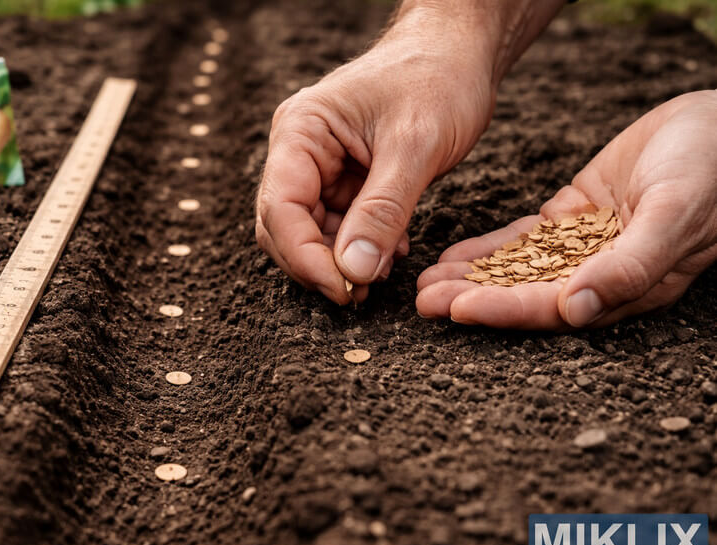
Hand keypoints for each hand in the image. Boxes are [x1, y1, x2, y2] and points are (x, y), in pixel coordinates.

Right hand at [255, 5, 502, 303]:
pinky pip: (340, 227)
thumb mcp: (415, 145)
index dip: (304, 257)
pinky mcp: (345, 181)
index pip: (280, 207)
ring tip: (382, 274)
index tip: (343, 289)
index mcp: (301, 131)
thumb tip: (353, 271)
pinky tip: (392, 253)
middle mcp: (300, 151)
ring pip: (311, 234)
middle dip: (319, 264)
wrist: (461, 52)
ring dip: (342, 261)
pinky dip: (361, 248)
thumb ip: (383, 211)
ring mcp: (320, 167)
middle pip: (285, 227)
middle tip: (359, 295)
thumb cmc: (438, 78)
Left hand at [417, 91, 716, 328]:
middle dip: (473, 299)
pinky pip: (521, 241)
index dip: (503, 310)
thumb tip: (574, 310)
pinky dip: (487, 250)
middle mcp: (600, 275)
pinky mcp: (572, 218)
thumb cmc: (711, 170)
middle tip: (421, 302)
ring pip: (516, 270)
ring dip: (470, 278)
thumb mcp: (675, 213)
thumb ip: (629, 265)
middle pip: (525, 295)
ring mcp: (583, 247)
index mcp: (627, 286)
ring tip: (423, 283)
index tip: (455, 308)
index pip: (553, 308)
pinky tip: (451, 257)